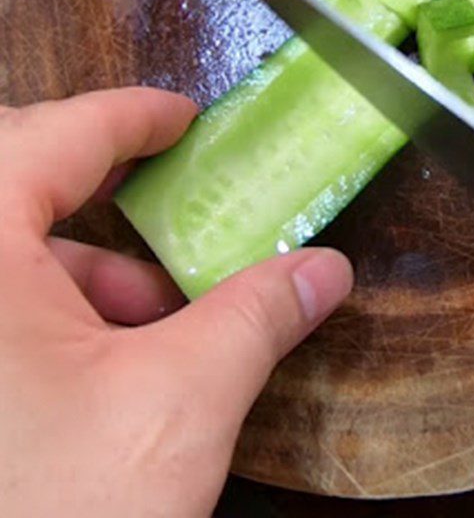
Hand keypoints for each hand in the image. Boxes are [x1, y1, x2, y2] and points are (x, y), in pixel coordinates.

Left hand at [0, 88, 352, 516]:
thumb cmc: (44, 516)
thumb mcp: (174, 405)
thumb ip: (256, 318)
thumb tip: (323, 270)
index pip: (58, 133)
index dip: (133, 114)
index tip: (181, 116)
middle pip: (21, 183)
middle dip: (106, 195)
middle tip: (171, 205)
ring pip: (4, 253)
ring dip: (85, 272)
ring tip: (155, 316)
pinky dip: (47, 315)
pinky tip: (101, 364)